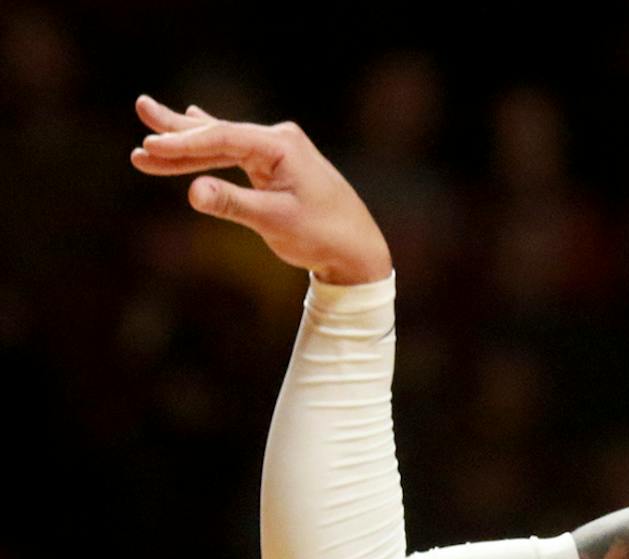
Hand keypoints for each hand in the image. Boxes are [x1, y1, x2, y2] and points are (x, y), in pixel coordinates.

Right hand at [128, 95, 391, 284]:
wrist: (358, 249)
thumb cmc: (322, 235)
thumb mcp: (275, 221)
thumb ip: (233, 204)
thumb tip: (192, 192)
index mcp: (282, 146)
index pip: (223, 139)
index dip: (184, 144)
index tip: (150, 148)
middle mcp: (281, 140)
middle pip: (219, 132)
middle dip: (178, 130)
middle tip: (141, 110)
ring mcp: (280, 150)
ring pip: (223, 142)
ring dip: (187, 141)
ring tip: (148, 122)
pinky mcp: (278, 164)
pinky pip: (235, 150)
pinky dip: (210, 145)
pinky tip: (194, 117)